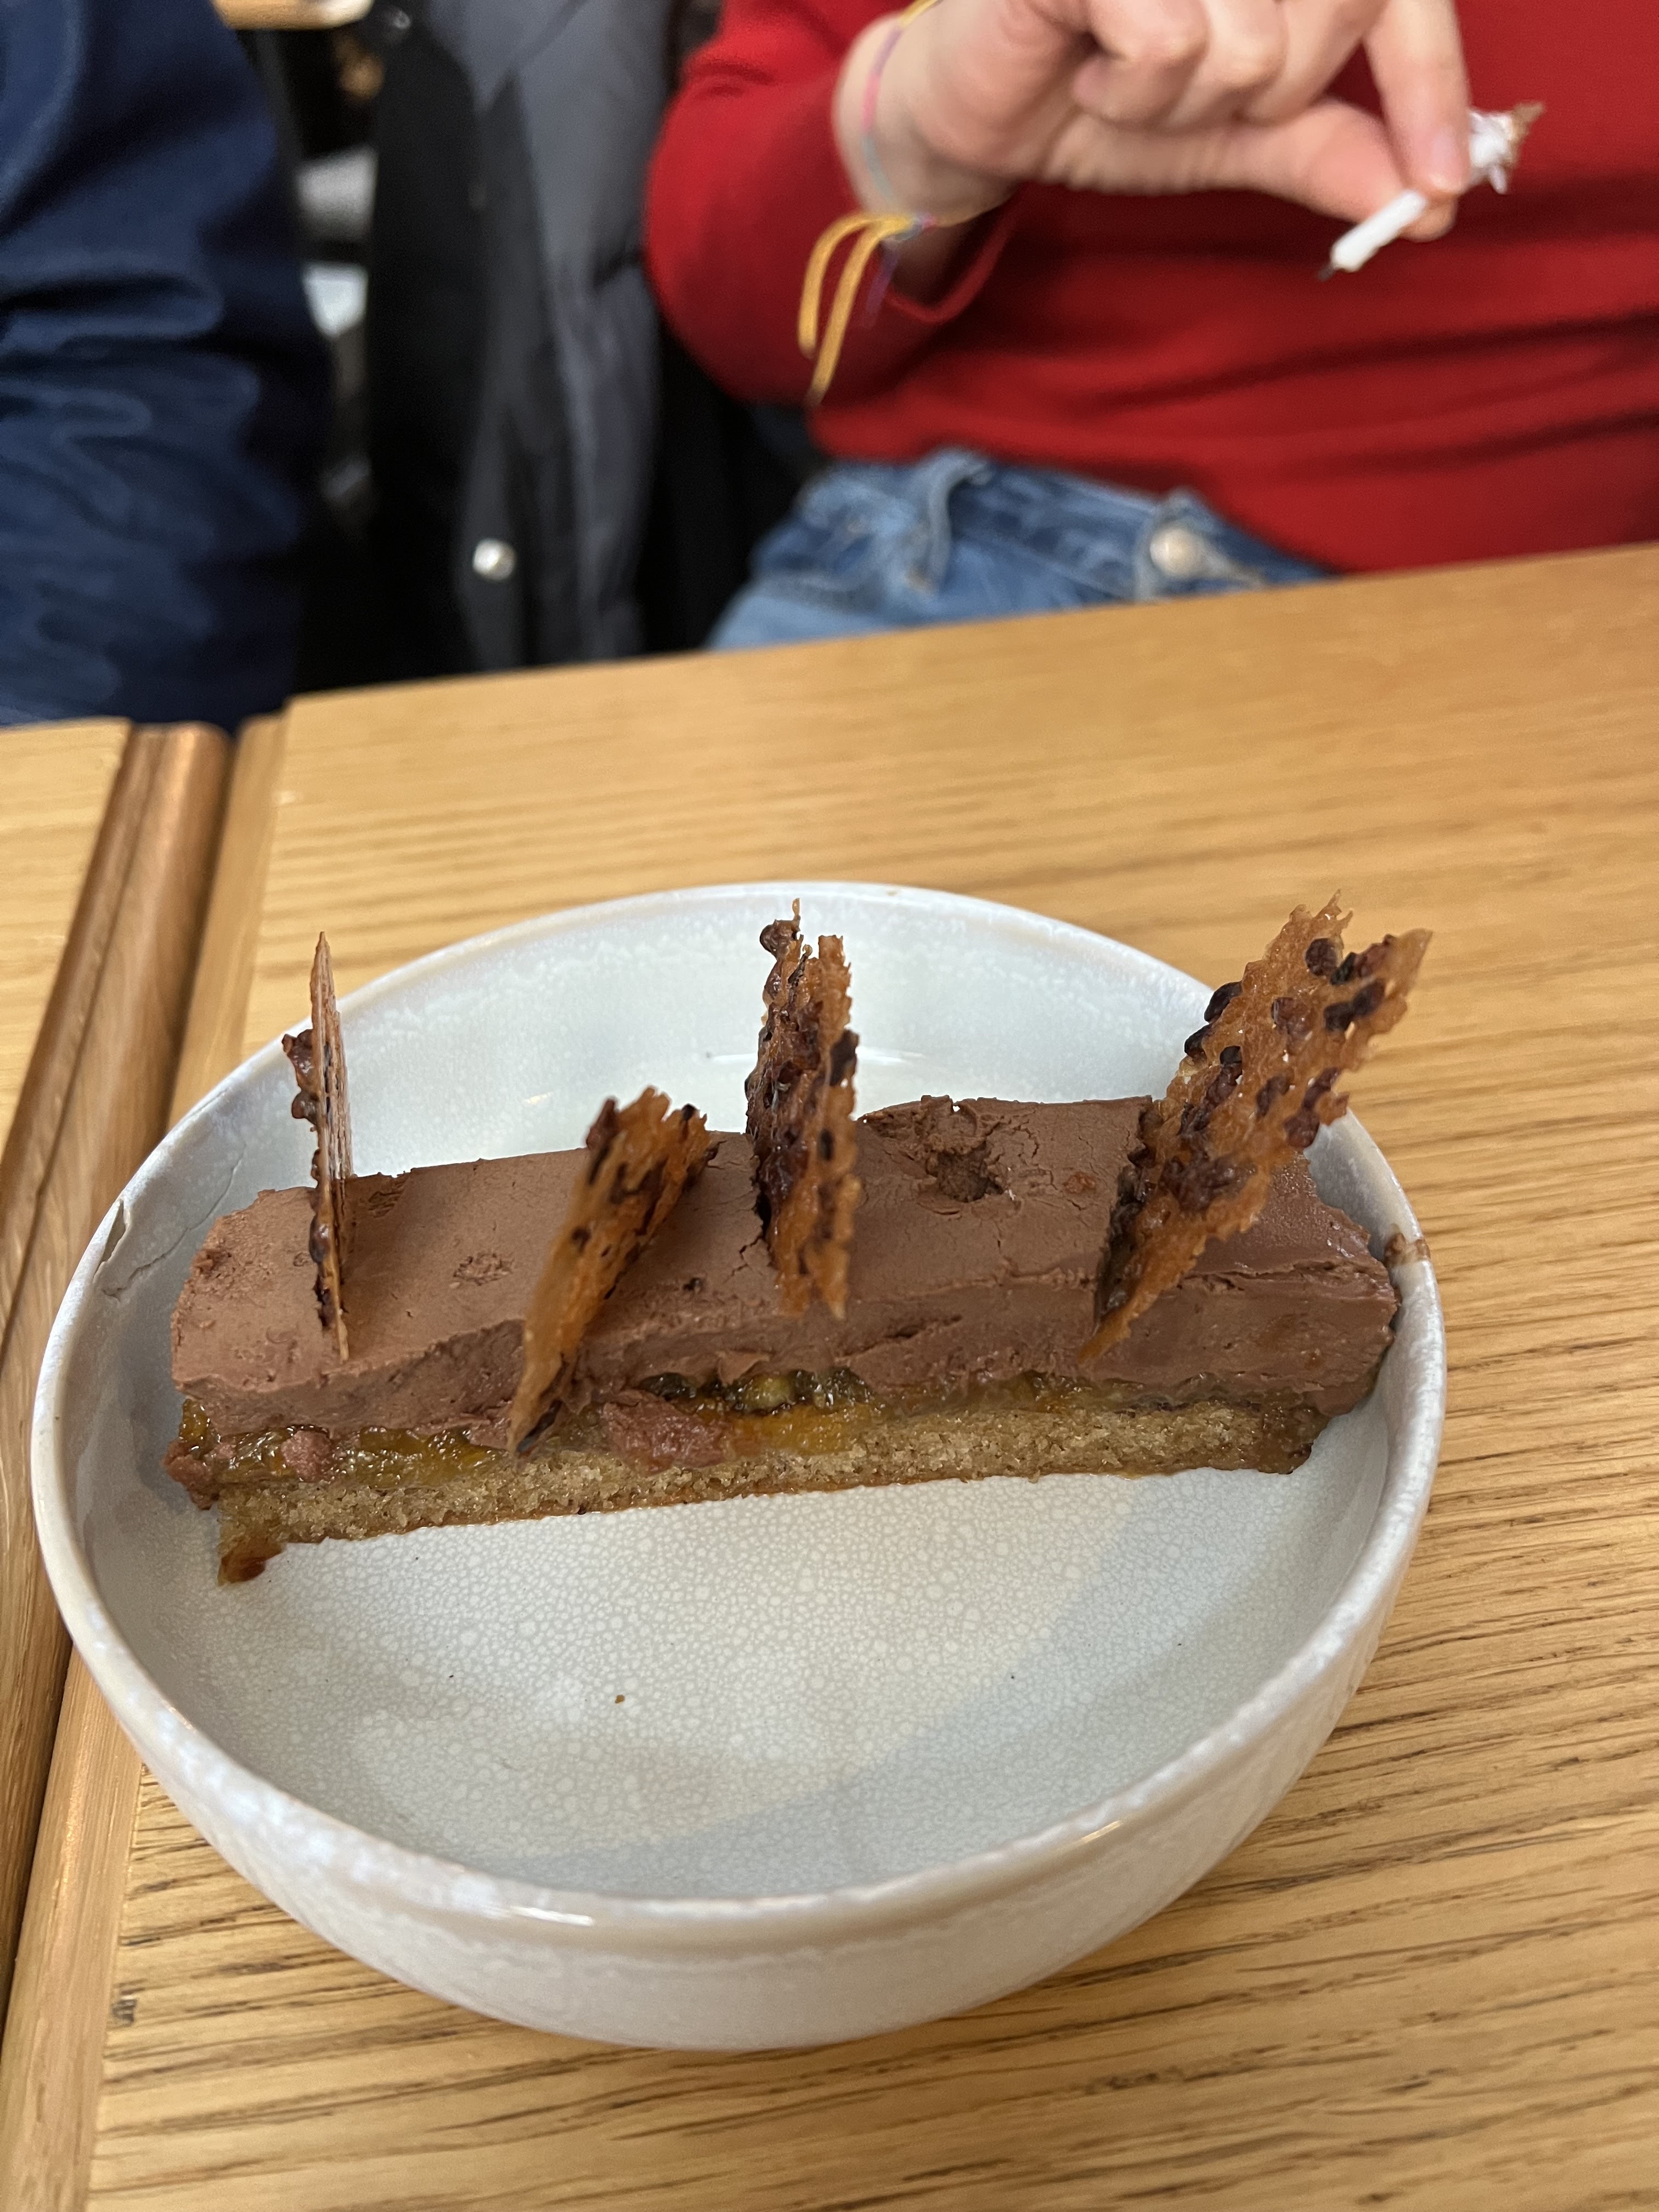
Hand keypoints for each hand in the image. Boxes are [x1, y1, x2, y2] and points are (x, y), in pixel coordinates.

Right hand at [835, 0, 1469, 235]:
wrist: (978, 112)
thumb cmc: (1106, 98)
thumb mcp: (1239, 133)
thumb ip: (1333, 150)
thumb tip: (1430, 202)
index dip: (1432, 90)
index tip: (1444, 189)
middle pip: (1329, 23)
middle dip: (1269, 96)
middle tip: (1189, 92)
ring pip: (1252, 45)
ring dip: (1187, 101)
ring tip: (1128, 80)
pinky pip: (1171, 45)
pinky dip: (1132, 91)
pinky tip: (1091, 74)